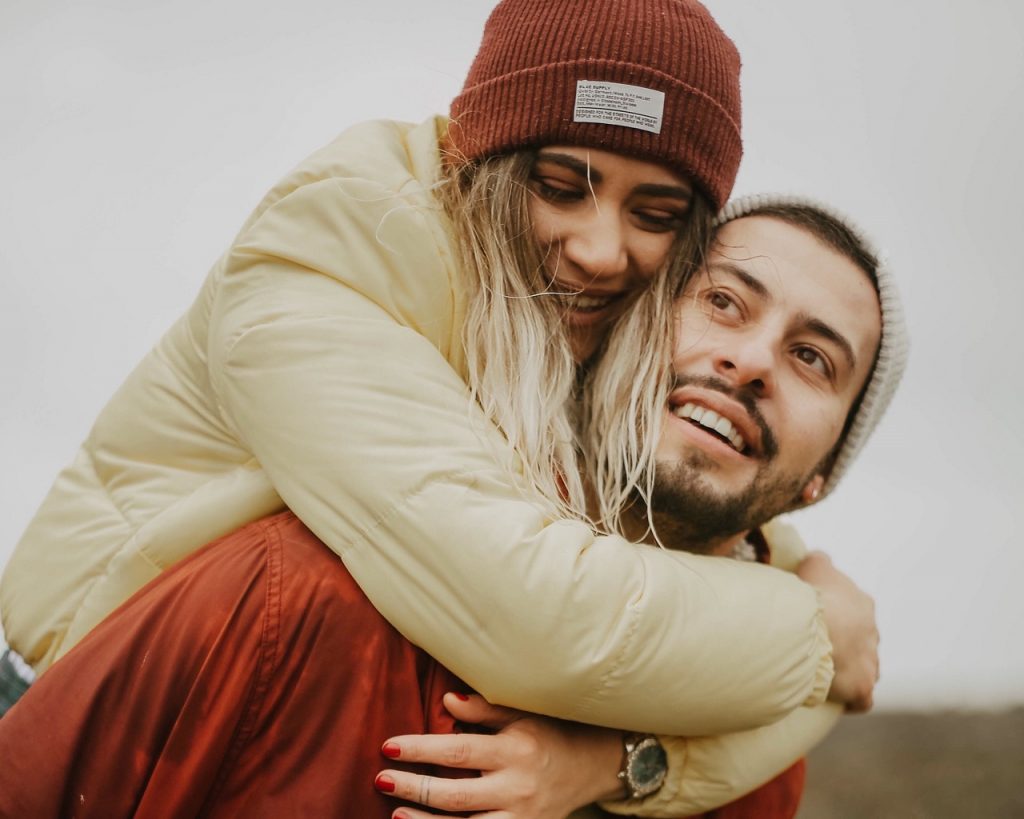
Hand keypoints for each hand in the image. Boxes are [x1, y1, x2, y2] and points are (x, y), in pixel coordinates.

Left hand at [374, 692, 624, 817]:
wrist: (591, 766)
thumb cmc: (548, 732)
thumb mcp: (521, 713)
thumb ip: (484, 709)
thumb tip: (446, 701)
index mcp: (515, 750)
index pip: (457, 752)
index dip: (421, 750)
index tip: (388, 745)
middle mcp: (517, 787)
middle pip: (455, 794)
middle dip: (414, 788)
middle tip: (380, 779)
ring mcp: (520, 816)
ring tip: (395, 815)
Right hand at [797, 551, 878, 711]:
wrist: (815, 630)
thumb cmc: (814, 596)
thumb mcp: (813, 565)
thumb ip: (818, 561)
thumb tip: (818, 558)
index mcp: (862, 604)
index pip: (851, 608)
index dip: (833, 613)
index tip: (814, 617)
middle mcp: (872, 633)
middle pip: (860, 639)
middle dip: (844, 643)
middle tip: (815, 645)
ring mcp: (870, 662)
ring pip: (864, 668)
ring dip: (849, 671)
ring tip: (824, 674)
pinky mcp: (863, 689)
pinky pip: (861, 699)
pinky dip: (851, 700)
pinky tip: (837, 700)